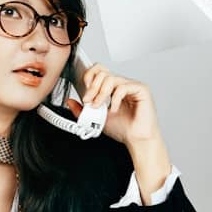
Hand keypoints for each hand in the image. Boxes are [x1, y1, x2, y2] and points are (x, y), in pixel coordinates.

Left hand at [67, 64, 171, 201]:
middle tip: (88, 101)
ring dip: (100, 93)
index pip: (99, 71)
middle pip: (103, 72)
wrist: (136, 140)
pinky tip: (114, 109)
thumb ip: (83, 110)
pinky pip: (123, 87)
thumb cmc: (123, 129)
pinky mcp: (141, 89)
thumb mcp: (96, 118)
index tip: (85, 93)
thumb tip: (70, 102)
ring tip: (99, 106)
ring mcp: (132, 85)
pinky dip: (115, 99)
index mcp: (113, 88)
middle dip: (92, 87)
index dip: (89, 77)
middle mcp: (122, 84)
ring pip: (111, 78)